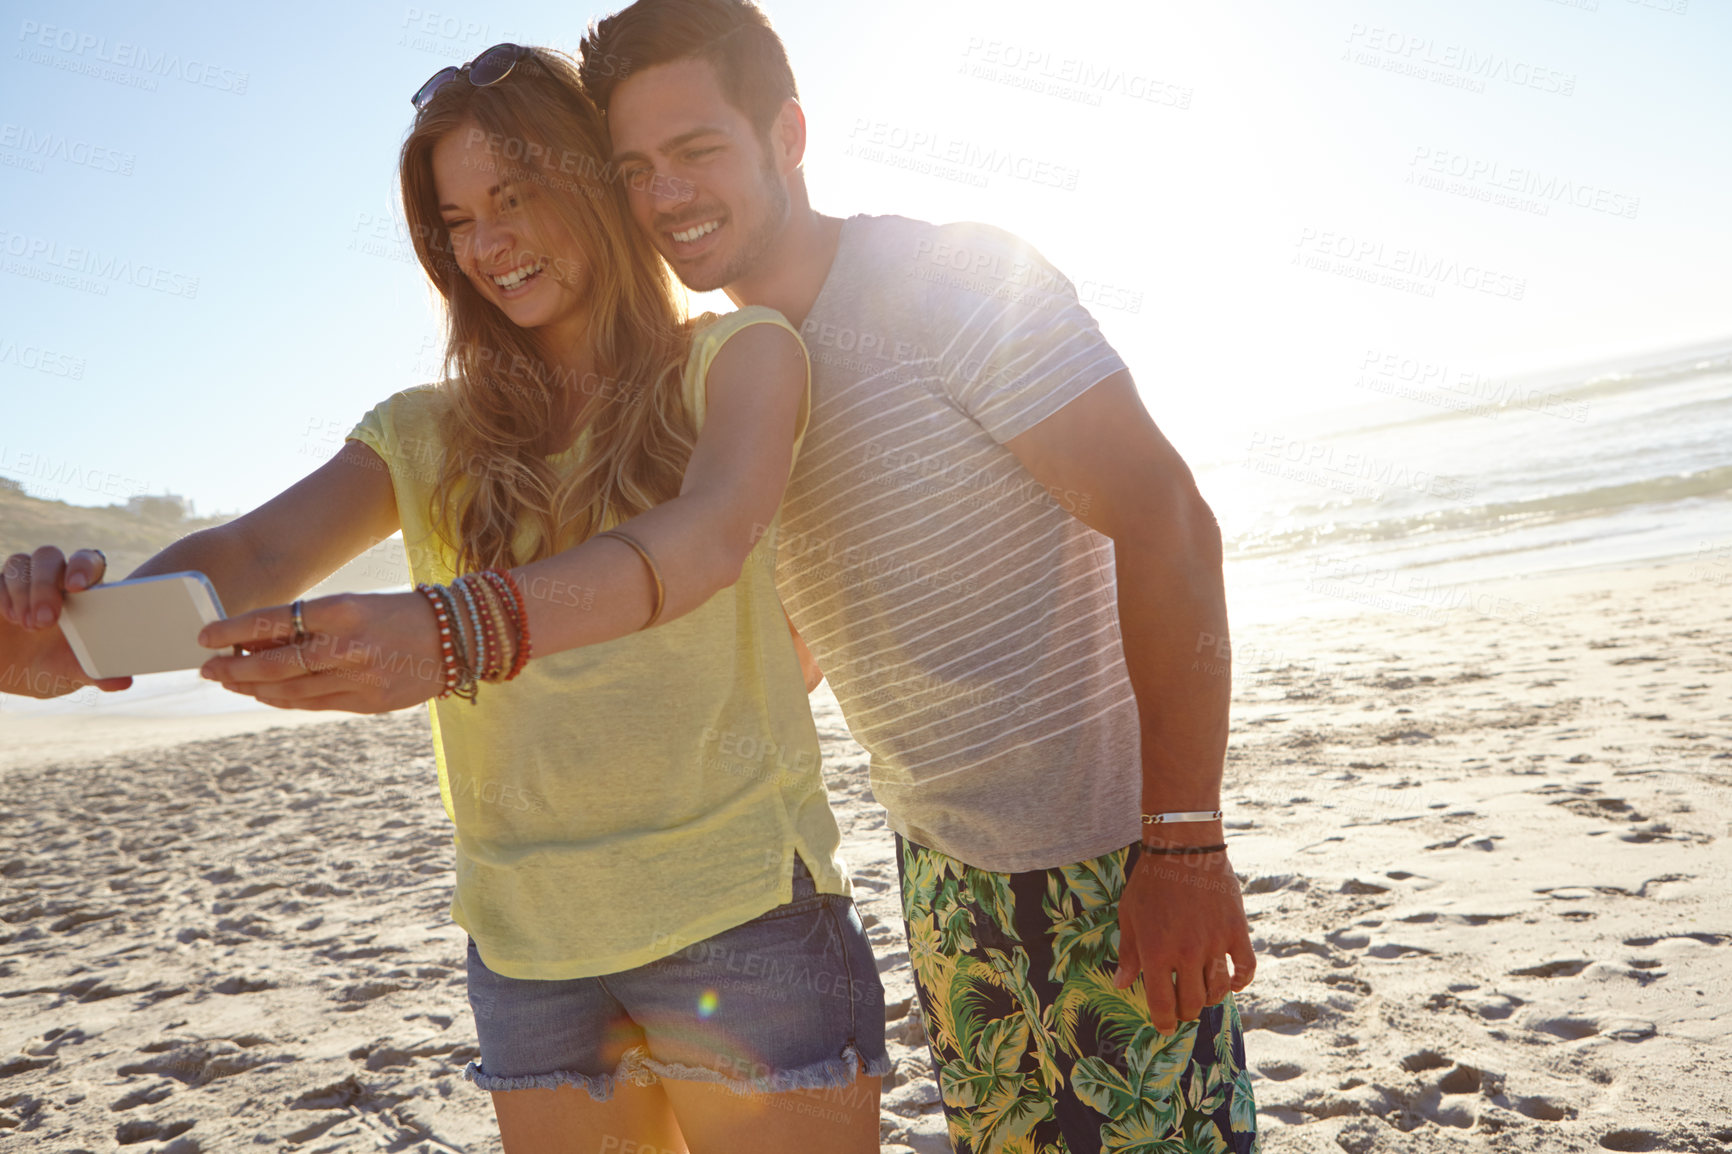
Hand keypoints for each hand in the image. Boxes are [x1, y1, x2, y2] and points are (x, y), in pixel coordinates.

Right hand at [0, 547, 132, 696]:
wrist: (10, 675)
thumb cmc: (51, 668)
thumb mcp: (72, 672)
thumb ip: (97, 673)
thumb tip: (123, 682)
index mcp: (81, 593)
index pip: (86, 561)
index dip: (82, 566)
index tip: (77, 586)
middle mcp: (51, 581)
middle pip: (49, 557)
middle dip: (45, 585)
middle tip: (45, 621)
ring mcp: (21, 584)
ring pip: (20, 563)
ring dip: (23, 592)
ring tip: (27, 625)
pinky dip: (3, 595)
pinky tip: (9, 617)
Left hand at [197, 591, 445, 713]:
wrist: (458, 638)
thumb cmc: (400, 614)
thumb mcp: (356, 605)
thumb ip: (312, 624)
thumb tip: (256, 640)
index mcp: (344, 610)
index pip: (273, 620)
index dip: (232, 630)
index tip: (204, 635)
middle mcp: (349, 645)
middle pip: (274, 663)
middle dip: (233, 667)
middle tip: (207, 667)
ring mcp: (360, 678)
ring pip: (289, 689)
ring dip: (253, 687)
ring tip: (231, 681)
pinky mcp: (369, 702)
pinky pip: (314, 704)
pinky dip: (284, 700)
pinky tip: (265, 695)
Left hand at [1113, 848, 1255, 1033]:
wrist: (1183, 849)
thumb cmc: (1149, 883)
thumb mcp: (1129, 916)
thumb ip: (1128, 953)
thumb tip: (1121, 984)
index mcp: (1156, 953)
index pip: (1162, 1004)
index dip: (1164, 1022)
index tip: (1165, 1026)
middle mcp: (1186, 953)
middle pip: (1192, 1002)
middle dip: (1185, 1012)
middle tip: (1182, 1009)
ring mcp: (1213, 944)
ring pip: (1218, 990)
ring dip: (1210, 999)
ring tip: (1203, 994)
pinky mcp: (1235, 931)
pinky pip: (1246, 968)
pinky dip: (1241, 982)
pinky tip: (1233, 984)